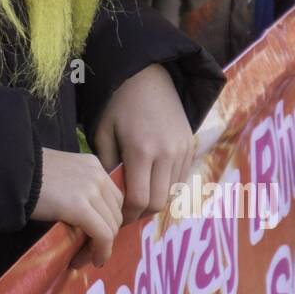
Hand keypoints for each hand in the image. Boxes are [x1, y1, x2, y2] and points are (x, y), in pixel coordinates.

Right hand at [33, 148, 123, 266]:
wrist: (9, 173)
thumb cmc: (26, 176)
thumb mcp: (60, 174)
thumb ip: (77, 188)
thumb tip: (86, 218)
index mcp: (93, 165)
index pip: (114, 198)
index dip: (107, 222)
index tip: (94, 238)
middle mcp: (97, 175)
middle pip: (116, 214)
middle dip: (105, 237)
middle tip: (87, 252)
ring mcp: (91, 189)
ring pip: (111, 228)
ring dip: (100, 248)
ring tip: (81, 258)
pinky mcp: (80, 206)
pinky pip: (102, 235)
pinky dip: (100, 252)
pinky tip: (87, 260)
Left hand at [92, 63, 193, 223]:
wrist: (148, 76)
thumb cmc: (118, 103)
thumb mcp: (103, 132)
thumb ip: (108, 166)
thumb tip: (111, 195)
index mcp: (141, 150)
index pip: (139, 199)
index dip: (127, 214)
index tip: (116, 217)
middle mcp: (166, 153)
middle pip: (158, 202)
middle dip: (141, 213)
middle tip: (126, 212)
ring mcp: (182, 150)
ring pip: (172, 193)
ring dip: (155, 201)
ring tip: (138, 198)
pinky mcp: (190, 146)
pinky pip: (180, 179)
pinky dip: (166, 188)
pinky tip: (151, 182)